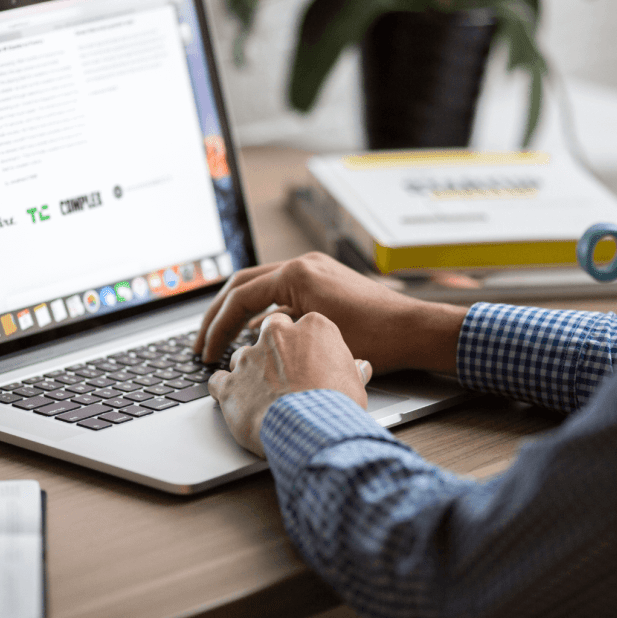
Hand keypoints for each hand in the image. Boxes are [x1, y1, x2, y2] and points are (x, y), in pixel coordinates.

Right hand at [195, 252, 468, 373]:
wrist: (415, 331)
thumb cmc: (376, 339)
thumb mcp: (316, 338)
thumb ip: (276, 334)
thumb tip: (247, 344)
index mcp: (297, 273)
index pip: (240, 296)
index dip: (217, 328)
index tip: (207, 353)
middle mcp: (304, 265)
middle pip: (242, 285)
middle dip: (218, 316)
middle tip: (201, 344)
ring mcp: (315, 270)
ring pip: (260, 287)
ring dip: (238, 313)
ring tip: (222, 342)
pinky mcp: (324, 282)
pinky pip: (282, 293)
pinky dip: (264, 314)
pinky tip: (257, 338)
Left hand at [208, 312, 372, 456]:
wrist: (312, 430)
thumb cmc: (337, 406)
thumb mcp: (355, 384)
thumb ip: (351, 370)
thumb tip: (361, 368)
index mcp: (312, 327)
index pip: (302, 326)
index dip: (303, 346)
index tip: (307, 361)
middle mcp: (277, 335)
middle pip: (269, 333)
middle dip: (273, 350)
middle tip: (283, 373)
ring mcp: (250, 357)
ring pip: (242, 356)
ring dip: (249, 373)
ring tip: (263, 396)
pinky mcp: (229, 383)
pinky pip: (218, 381)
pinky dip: (225, 390)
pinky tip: (236, 402)